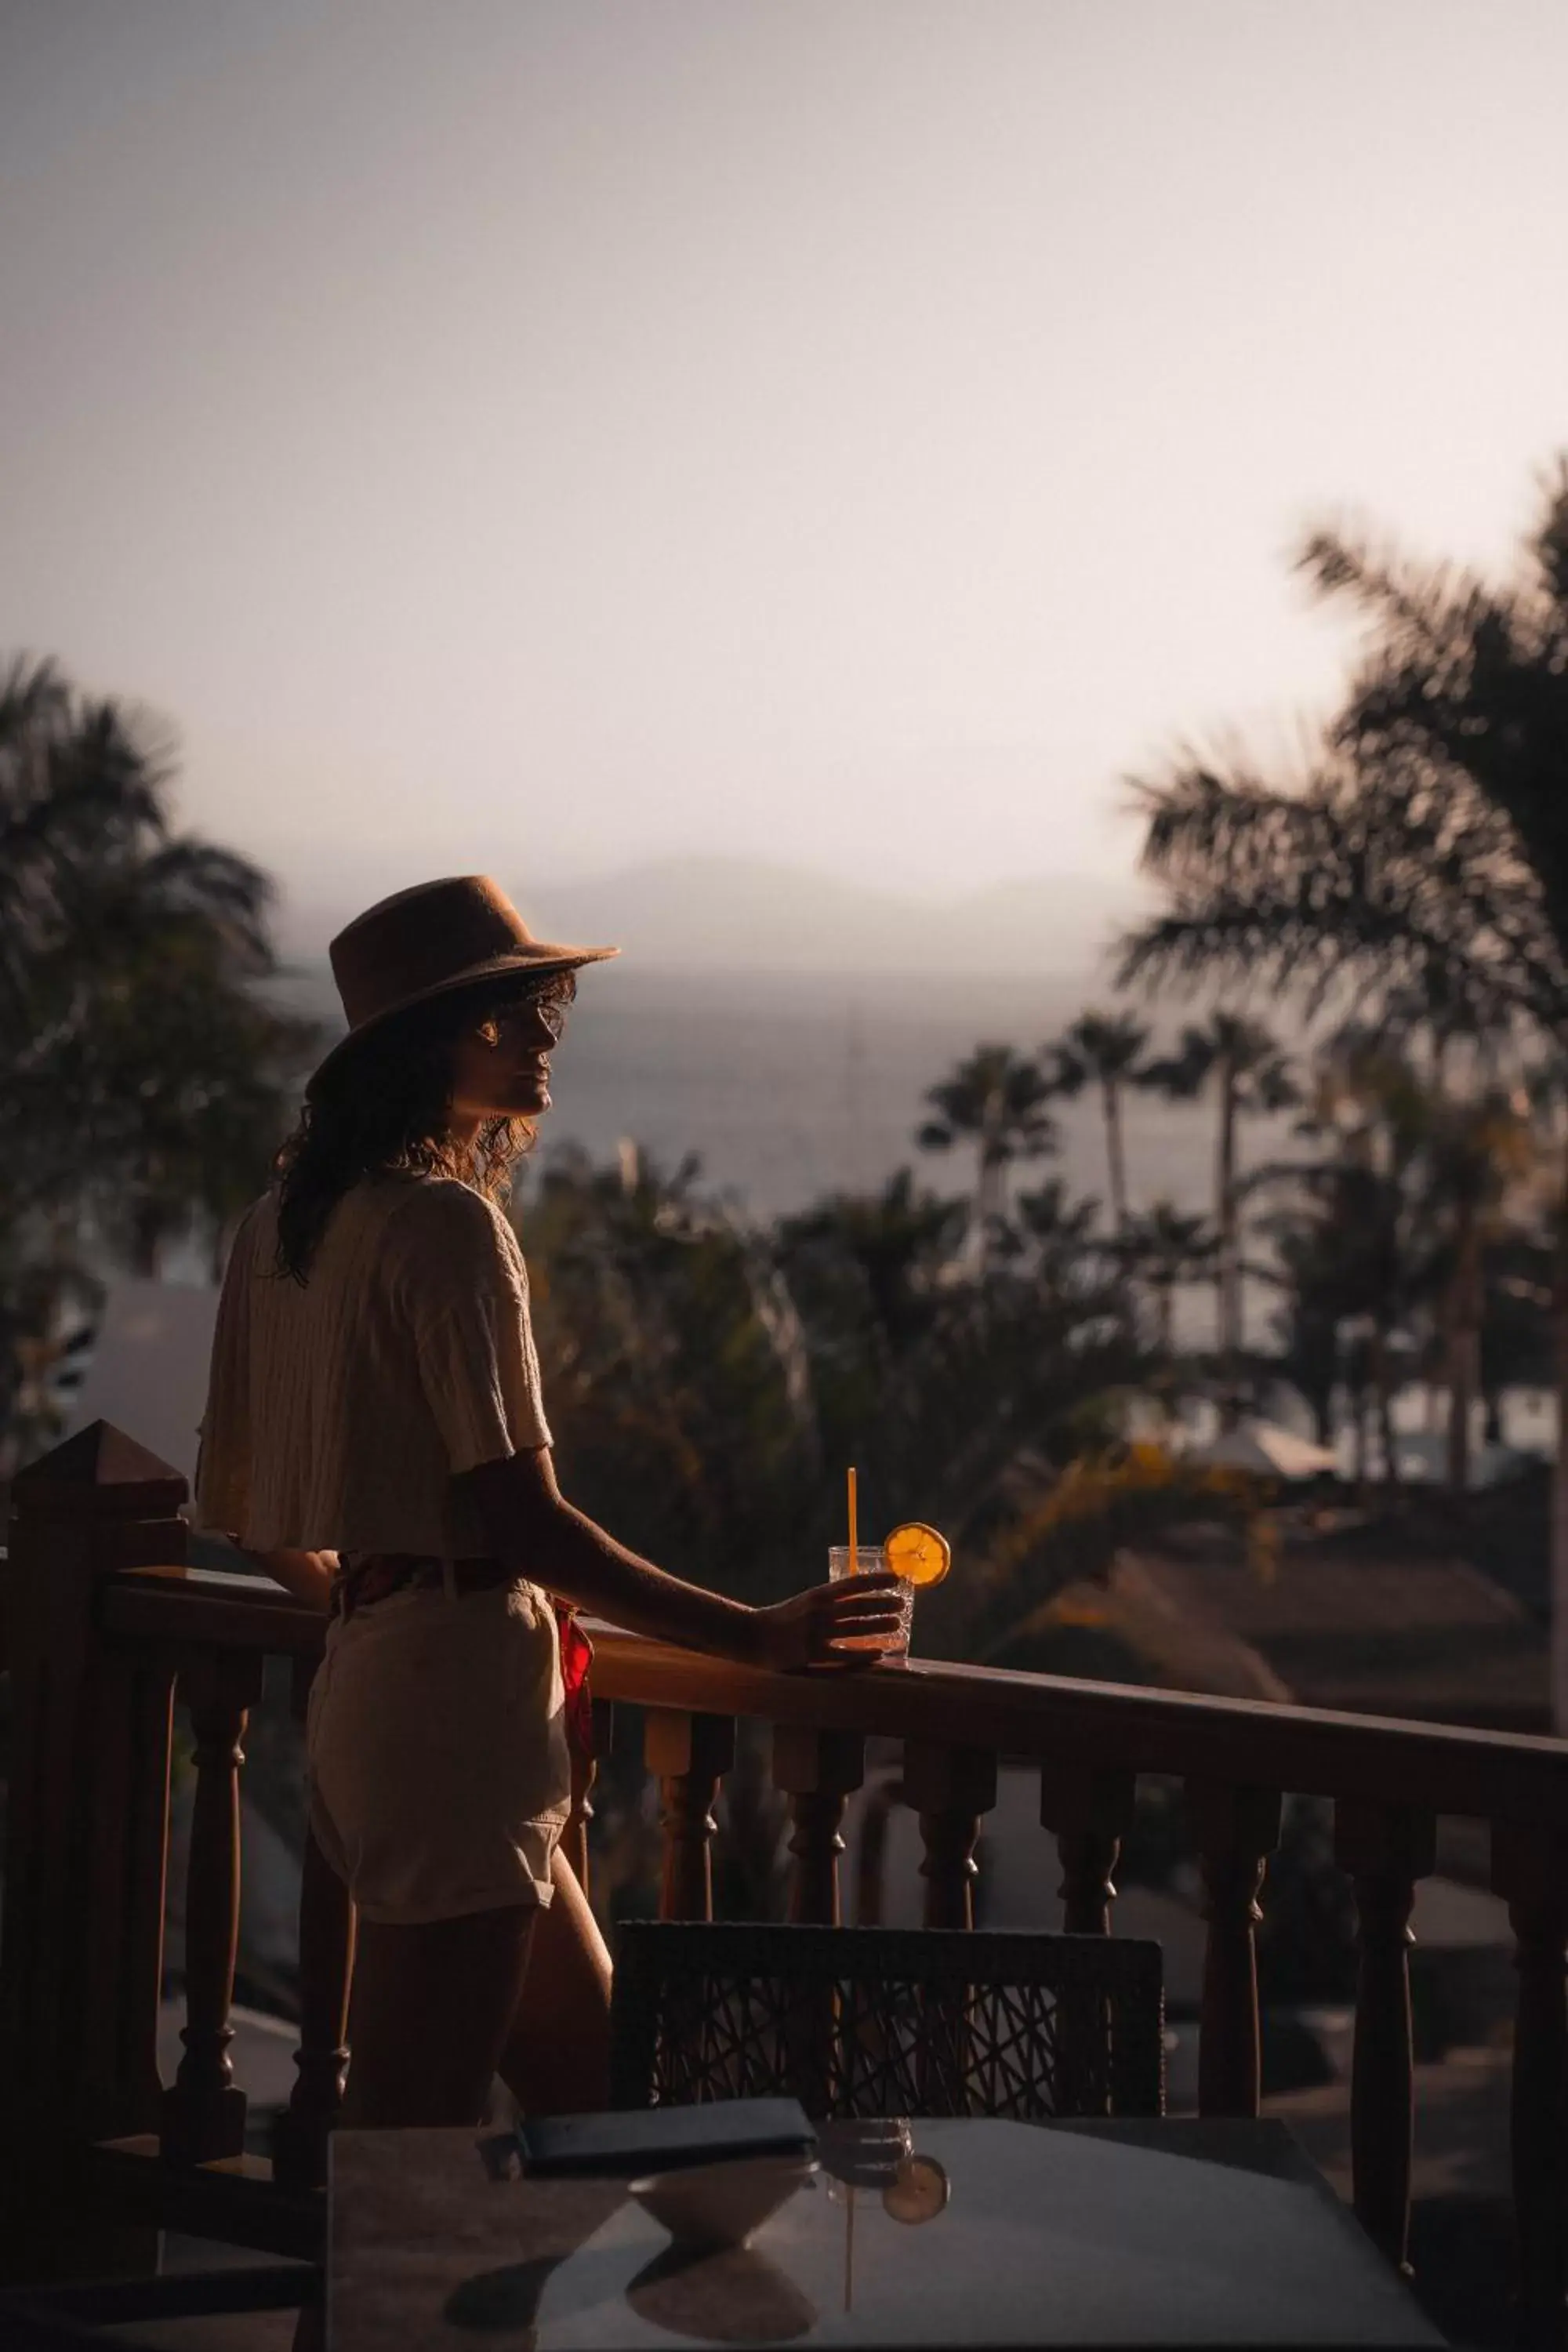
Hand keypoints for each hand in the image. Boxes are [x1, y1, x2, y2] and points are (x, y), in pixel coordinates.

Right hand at [751, 1573, 907, 1671]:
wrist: (754, 1636)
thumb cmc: (783, 1618)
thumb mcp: (806, 1601)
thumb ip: (828, 1601)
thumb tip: (858, 1598)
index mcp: (818, 1594)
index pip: (854, 1583)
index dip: (877, 1581)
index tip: (896, 1579)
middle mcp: (820, 1611)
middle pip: (859, 1606)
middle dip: (884, 1604)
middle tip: (902, 1604)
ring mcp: (817, 1633)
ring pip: (856, 1628)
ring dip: (879, 1626)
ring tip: (898, 1625)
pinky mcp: (813, 1654)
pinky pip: (844, 1654)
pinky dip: (864, 1653)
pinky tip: (879, 1653)